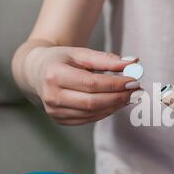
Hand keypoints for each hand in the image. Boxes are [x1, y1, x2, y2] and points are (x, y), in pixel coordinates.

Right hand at [24, 46, 139, 124]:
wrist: (36, 72)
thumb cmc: (60, 60)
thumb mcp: (80, 53)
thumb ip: (106, 59)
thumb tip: (134, 62)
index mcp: (54, 75)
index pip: (91, 83)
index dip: (115, 84)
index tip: (134, 80)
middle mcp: (52, 96)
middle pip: (92, 102)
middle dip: (118, 97)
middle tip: (137, 91)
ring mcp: (54, 111)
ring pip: (92, 113)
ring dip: (115, 106)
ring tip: (130, 96)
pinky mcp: (60, 120)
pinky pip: (89, 119)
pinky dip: (106, 111)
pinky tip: (117, 103)